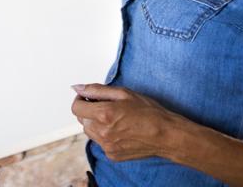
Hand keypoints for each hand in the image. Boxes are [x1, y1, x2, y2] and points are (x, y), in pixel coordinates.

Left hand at [71, 84, 185, 162]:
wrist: (166, 135)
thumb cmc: (149, 112)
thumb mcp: (123, 93)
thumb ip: (97, 90)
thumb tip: (78, 88)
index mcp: (104, 114)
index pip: (76, 107)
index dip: (80, 99)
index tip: (88, 97)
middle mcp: (102, 132)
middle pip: (81, 120)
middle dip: (89, 111)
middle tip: (106, 106)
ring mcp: (107, 146)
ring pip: (89, 132)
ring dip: (95, 123)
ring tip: (114, 119)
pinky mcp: (112, 154)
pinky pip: (100, 143)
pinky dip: (105, 135)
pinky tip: (120, 130)